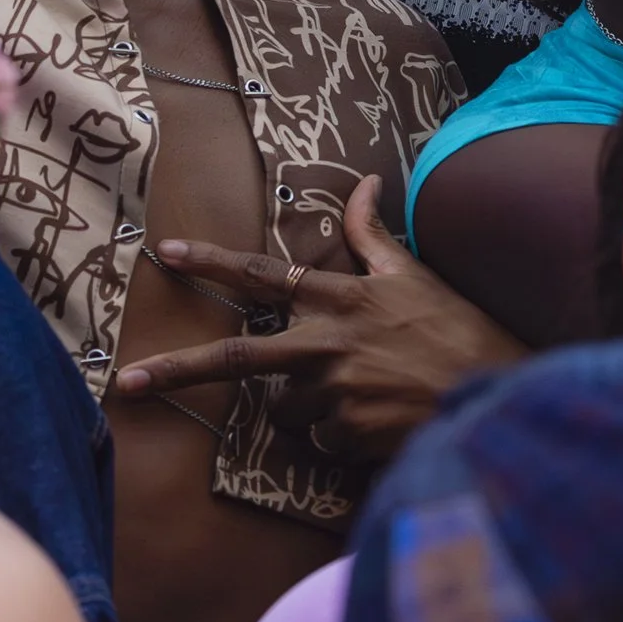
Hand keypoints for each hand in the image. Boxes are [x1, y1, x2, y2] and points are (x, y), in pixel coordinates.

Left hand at [111, 175, 523, 462]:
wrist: (496, 393)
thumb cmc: (457, 329)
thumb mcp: (415, 273)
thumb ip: (374, 233)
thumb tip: (365, 180)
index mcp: (340, 296)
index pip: (263, 274)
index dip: (211, 262)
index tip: (166, 254)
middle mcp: (327, 343)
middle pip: (236, 358)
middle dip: (175, 369)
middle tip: (126, 381)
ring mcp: (334, 393)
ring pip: (287, 407)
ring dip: (308, 404)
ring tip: (362, 392)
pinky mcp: (347, 436)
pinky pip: (321, 442)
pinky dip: (340, 435)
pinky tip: (377, 422)